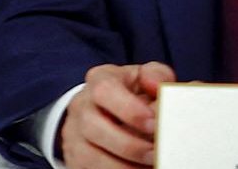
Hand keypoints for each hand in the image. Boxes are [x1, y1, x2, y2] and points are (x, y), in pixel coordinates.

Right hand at [58, 63, 175, 167]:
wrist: (107, 113)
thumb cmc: (133, 96)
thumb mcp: (145, 80)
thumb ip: (158, 77)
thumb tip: (162, 87)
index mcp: (100, 80)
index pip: (105, 90)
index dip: (129, 109)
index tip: (154, 124)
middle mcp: (82, 106)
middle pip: (93, 126)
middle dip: (129, 144)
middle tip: (157, 154)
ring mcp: (75, 135)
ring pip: (90, 155)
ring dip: (124, 166)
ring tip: (153, 165)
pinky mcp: (77, 158)